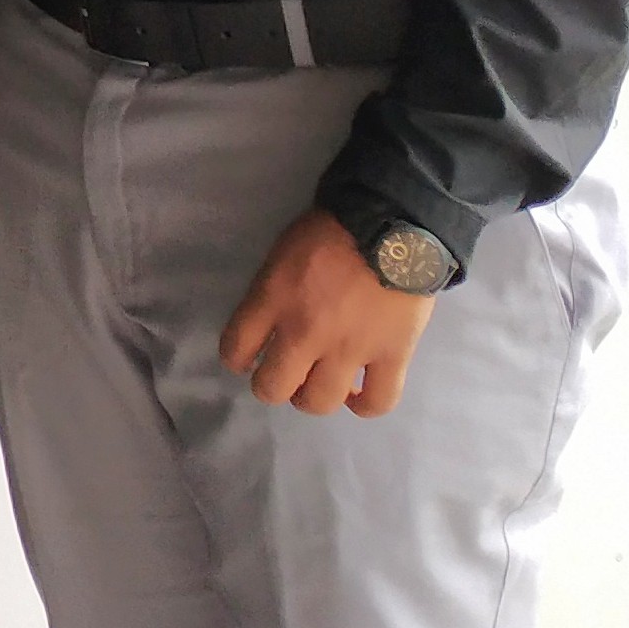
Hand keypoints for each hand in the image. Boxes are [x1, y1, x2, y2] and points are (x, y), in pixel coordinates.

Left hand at [220, 209, 435, 415]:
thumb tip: (270, 325)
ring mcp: (350, 349)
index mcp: (274, 299)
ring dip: (313, 399)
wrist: (392, 221)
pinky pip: (377, 402)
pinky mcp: (392, 356)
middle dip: (271, 387)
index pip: (236, 348)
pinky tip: (358, 396)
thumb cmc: (330, 229)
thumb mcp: (282, 253)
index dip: (237, 358)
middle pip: (273, 388)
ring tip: (319, 385)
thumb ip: (271, 292)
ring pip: (319, 402)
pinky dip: (364, 406)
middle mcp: (305, 332)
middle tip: (283, 375)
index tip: (246, 358)